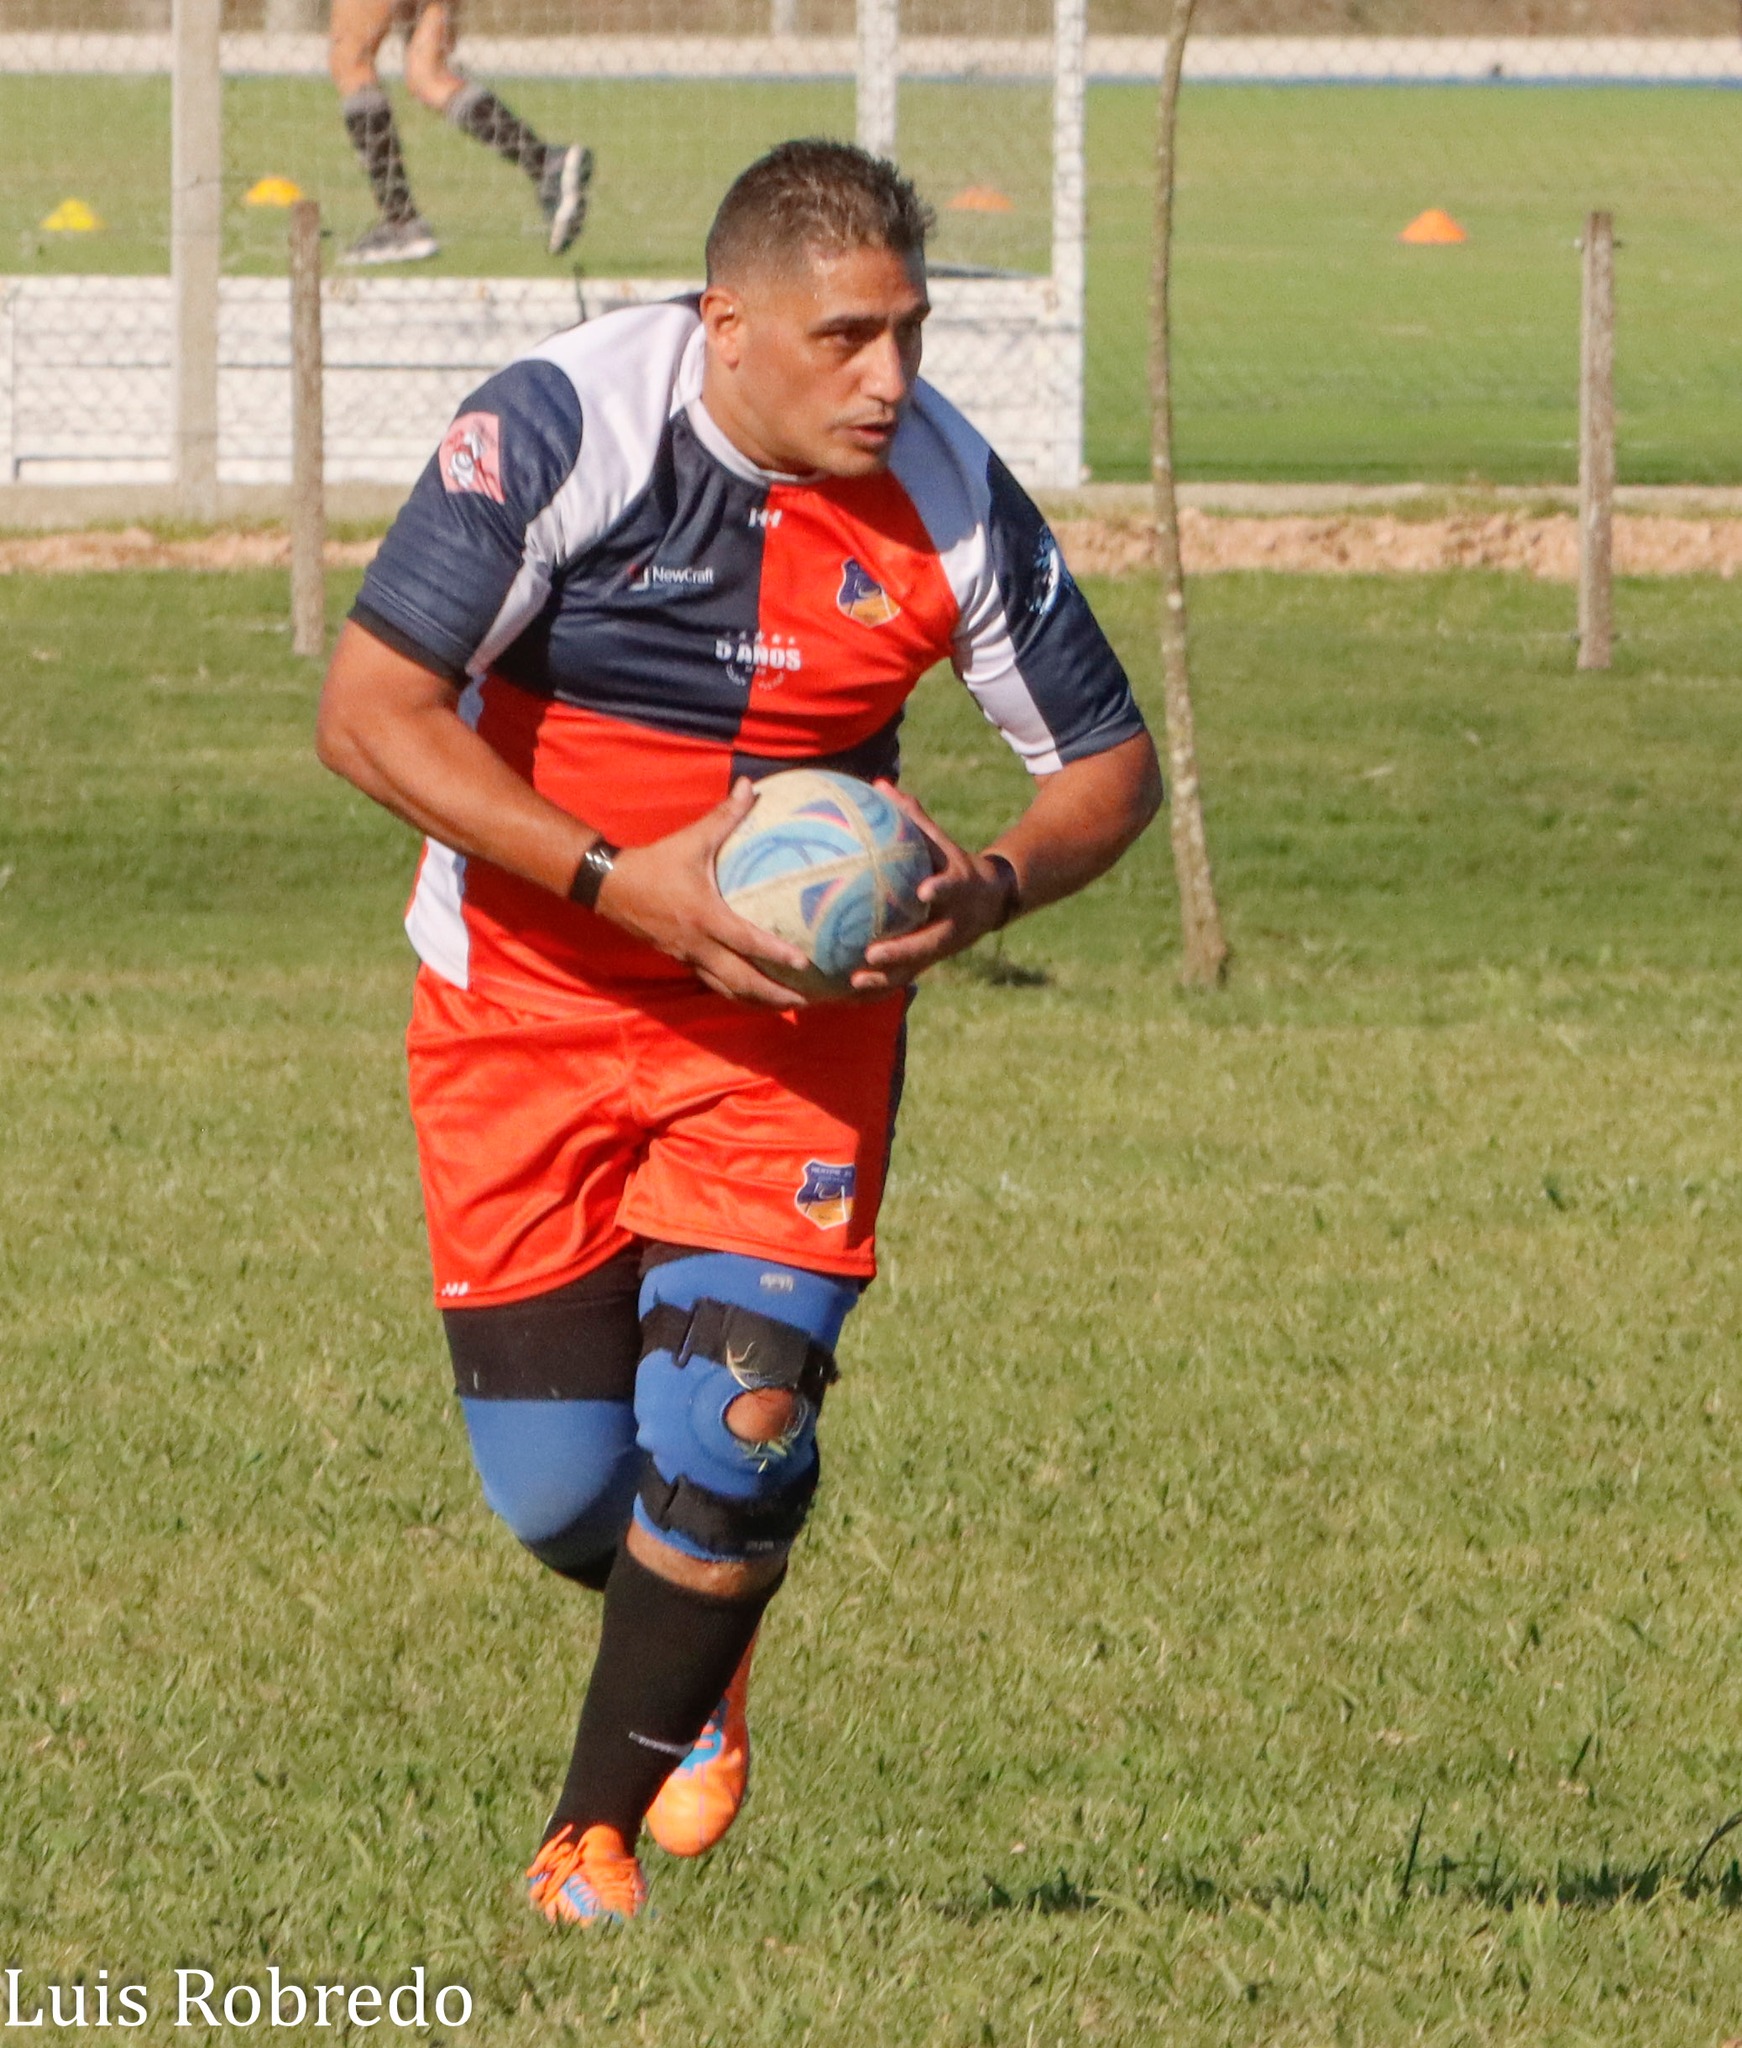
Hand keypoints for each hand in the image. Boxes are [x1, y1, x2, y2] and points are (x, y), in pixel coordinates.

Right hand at [595, 780, 812, 1006]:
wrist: (609, 887)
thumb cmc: (655, 863)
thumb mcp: (692, 839)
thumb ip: (725, 816)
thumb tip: (750, 786)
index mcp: (705, 917)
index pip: (747, 941)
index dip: (776, 954)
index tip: (805, 964)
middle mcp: (699, 945)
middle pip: (741, 982)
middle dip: (773, 994)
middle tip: (804, 1001)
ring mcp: (688, 957)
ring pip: (727, 989)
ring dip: (757, 1000)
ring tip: (784, 1005)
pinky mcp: (680, 960)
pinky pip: (712, 982)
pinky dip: (735, 991)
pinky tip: (752, 993)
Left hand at [849, 783, 1015, 994]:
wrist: (993, 900)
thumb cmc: (955, 863)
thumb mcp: (941, 841)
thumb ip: (913, 817)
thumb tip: (880, 785)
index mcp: (960, 890)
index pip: (950, 889)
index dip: (939, 891)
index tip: (922, 892)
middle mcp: (955, 924)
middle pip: (930, 943)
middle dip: (903, 951)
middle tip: (872, 954)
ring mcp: (945, 947)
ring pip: (915, 968)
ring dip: (886, 978)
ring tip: (854, 982)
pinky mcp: (934, 961)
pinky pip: (904, 977)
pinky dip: (879, 985)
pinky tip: (848, 991)